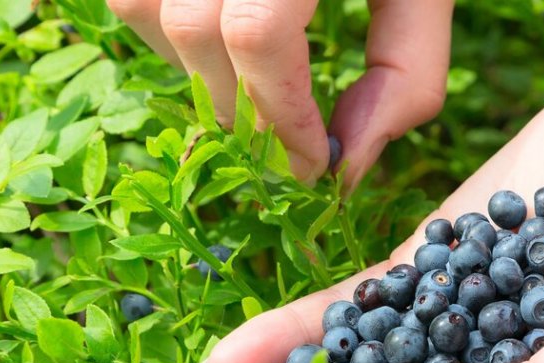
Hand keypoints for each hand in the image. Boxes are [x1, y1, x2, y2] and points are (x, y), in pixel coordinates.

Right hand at [106, 0, 452, 185]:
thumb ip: (405, 72)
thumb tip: (345, 166)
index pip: (258, 32)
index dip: (280, 115)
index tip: (310, 166)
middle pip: (194, 25)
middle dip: (241, 108)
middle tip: (280, 141)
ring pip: (138, 2)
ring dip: (193, 69)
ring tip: (249, 89)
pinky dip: (160, 23)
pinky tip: (215, 42)